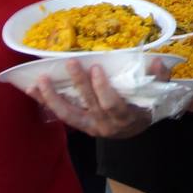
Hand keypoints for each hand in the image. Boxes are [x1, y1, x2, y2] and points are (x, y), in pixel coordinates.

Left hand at [30, 61, 158, 138]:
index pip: (111, 104)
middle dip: (78, 84)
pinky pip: (62, 115)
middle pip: (89, 105)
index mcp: (126, 117)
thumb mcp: (159, 94)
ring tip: (39, 81)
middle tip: (70, 63)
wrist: (136, 130)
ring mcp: (90, 127)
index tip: (96, 68)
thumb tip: (156, 62)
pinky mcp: (80, 125)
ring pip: (68, 114)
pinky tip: (33, 89)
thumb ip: (160, 79)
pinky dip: (46, 102)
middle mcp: (106, 126)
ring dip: (52, 98)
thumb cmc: (146, 106)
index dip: (102, 88)